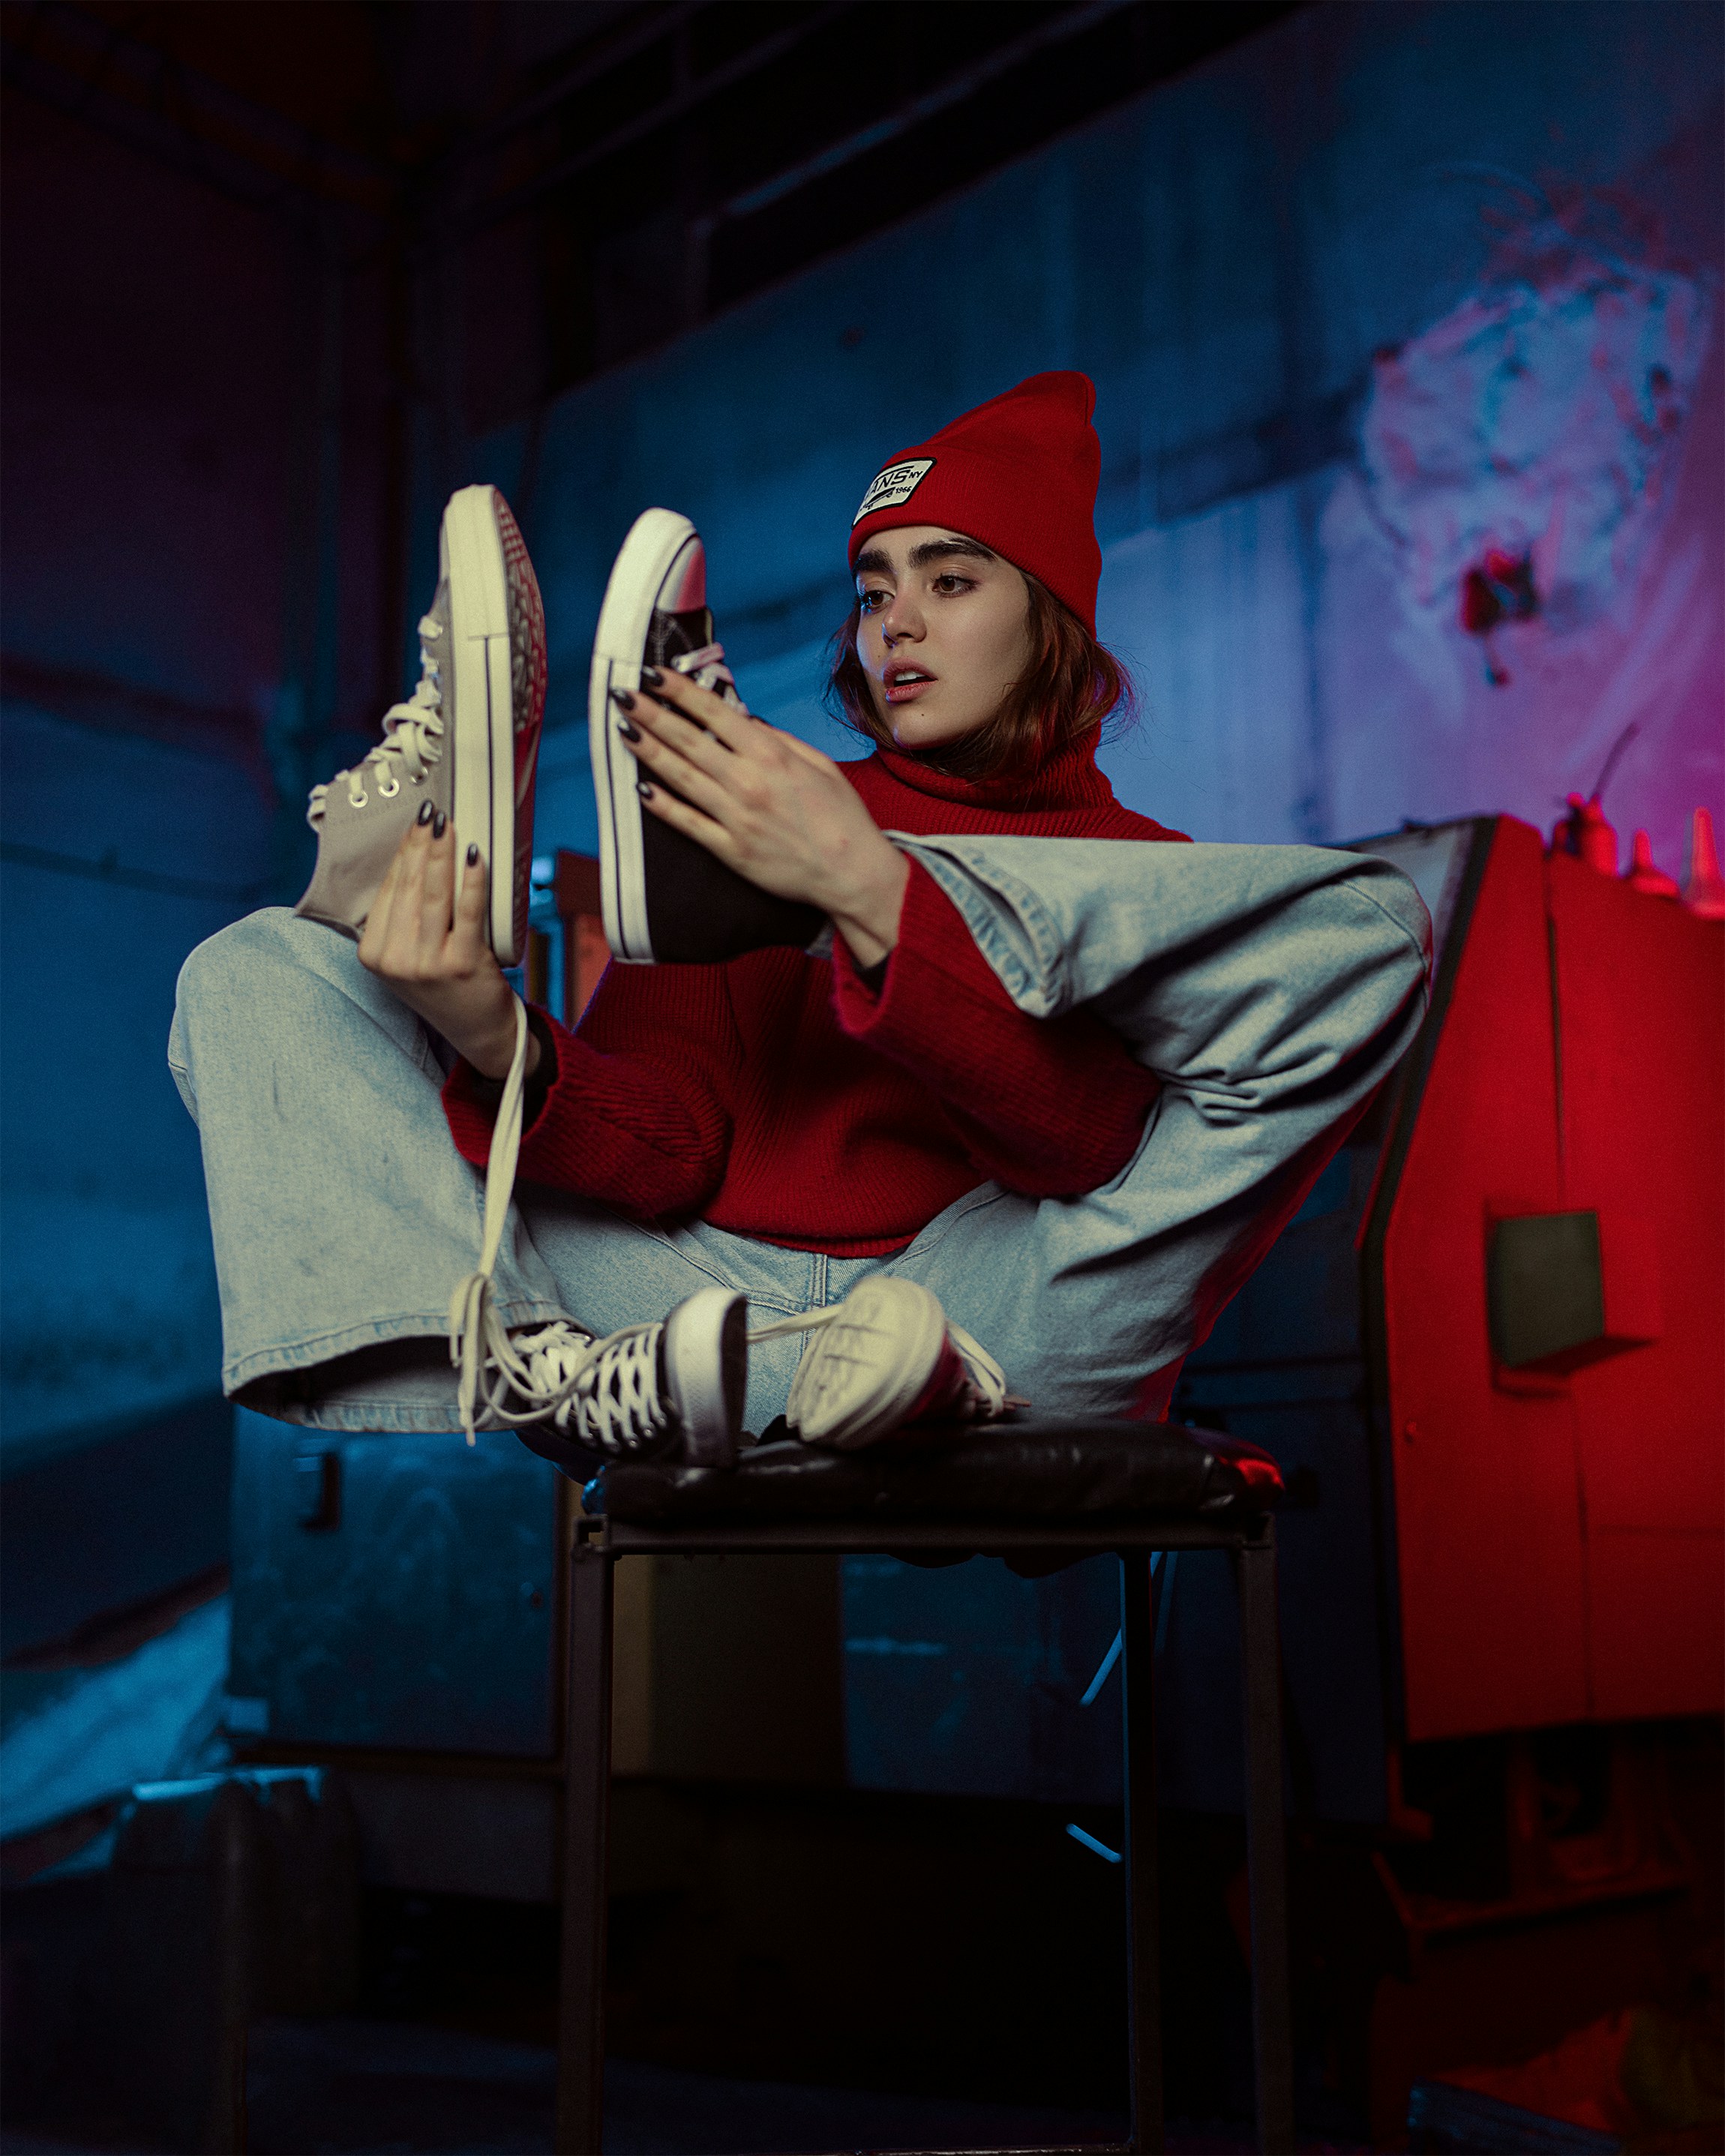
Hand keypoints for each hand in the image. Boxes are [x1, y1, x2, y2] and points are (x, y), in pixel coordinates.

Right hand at [357, 807, 535, 1079]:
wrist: (477, 1031)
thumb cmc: (444, 985)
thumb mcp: (406, 957)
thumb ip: (400, 919)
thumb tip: (413, 857)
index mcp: (373, 954)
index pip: (389, 890)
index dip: (404, 853)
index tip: (416, 824)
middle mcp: (395, 960)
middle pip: (409, 887)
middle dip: (421, 844)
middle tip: (432, 813)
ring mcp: (427, 964)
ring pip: (434, 895)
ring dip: (441, 853)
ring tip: (448, 824)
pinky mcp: (462, 966)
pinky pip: (467, 913)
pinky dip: (471, 881)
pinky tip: (474, 856)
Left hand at [616, 668, 909, 966]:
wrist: (852, 874)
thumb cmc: (842, 817)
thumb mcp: (819, 764)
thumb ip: (778, 741)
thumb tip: (742, 720)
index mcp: (771, 756)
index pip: (714, 714)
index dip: (680, 691)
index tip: (654, 674)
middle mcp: (748, 782)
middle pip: (688, 741)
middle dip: (652, 713)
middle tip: (622, 694)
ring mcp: (736, 818)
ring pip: (680, 777)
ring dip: (648, 750)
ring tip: (624, 729)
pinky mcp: (730, 850)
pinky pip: (687, 823)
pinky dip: (661, 805)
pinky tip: (639, 787)